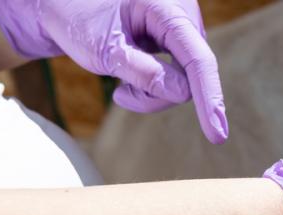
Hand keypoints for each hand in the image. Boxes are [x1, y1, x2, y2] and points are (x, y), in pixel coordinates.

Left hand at [0, 0, 226, 143]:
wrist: (65, 8)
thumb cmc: (78, 22)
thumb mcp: (104, 51)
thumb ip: (144, 72)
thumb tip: (184, 95)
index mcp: (166, 8)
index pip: (197, 59)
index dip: (209, 98)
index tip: (217, 134)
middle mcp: (183, 14)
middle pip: (192, 74)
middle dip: (159, 95)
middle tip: (120, 97)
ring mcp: (183, 28)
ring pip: (186, 80)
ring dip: (154, 93)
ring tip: (121, 87)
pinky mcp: (179, 41)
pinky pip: (179, 76)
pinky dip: (156, 86)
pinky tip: (130, 77)